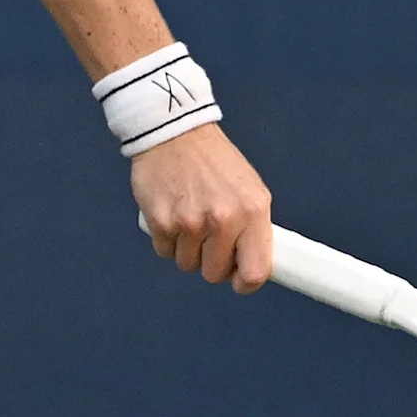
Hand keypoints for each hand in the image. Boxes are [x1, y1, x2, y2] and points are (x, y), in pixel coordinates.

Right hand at [131, 124, 274, 290]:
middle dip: (210, 261)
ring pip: (187, 264)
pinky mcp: (161, 222)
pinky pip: (164, 251)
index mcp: (252, 211)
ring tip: (188, 217)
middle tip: (207, 237)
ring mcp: (190, 222)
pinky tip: (171, 212)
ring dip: (186, 249)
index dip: (246, 283)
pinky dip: (166, 239)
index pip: (255, 271)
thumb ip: (252, 227)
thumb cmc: (213, 162)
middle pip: (215, 273)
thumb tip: (250, 266)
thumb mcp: (248, 189)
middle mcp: (223, 219)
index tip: (238, 280)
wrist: (174, 132)